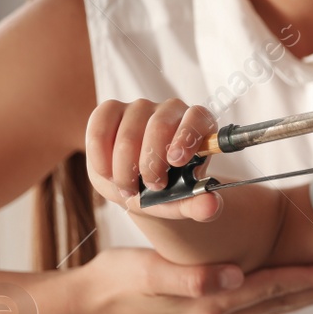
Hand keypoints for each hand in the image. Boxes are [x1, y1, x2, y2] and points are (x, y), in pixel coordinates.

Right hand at [53, 246, 312, 313]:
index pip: (270, 288)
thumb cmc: (116, 280)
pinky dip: (273, 296)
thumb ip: (189, 276)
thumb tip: (233, 275)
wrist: (87, 302)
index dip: (306, 279)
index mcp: (208, 303)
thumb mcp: (148, 272)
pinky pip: (248, 307)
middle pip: (277, 301)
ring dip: (299, 295)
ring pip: (266, 306)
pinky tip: (280, 289)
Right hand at [85, 99, 223, 221]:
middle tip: (152, 186)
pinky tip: (108, 172)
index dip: (186, 137)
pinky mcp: (111, 111)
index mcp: (198, 126)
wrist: (135, 189)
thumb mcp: (183, 202)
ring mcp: (139, 108)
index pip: (197, 117)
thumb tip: (211, 205)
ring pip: (129, 132)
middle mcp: (171, 111)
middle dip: (151, 163)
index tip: (176, 162)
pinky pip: (101, 127)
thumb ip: (199, 205)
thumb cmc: (166, 190)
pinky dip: (101, 156)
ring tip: (129, 187)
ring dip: (125, 168)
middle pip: (160, 126)